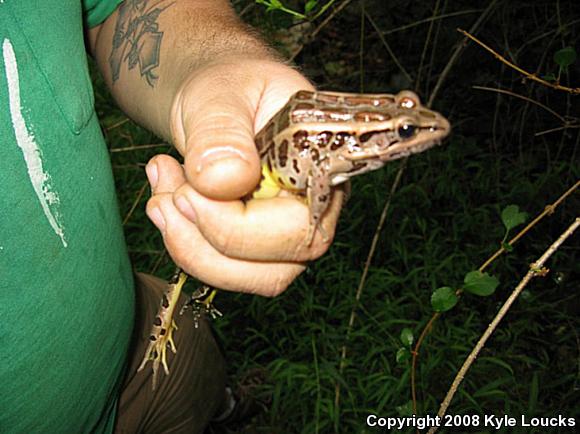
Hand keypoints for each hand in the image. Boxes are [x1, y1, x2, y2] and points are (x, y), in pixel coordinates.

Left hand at [145, 58, 343, 295]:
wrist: (219, 95)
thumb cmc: (230, 84)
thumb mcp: (221, 91)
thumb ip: (222, 130)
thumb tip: (225, 178)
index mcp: (321, 170)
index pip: (298, 230)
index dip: (237, 227)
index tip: (185, 189)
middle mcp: (311, 211)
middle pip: (275, 271)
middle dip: (205, 242)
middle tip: (167, 191)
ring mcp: (284, 232)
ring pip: (244, 277)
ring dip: (187, 244)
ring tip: (161, 186)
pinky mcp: (254, 243)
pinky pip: (220, 267)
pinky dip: (182, 240)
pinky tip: (166, 196)